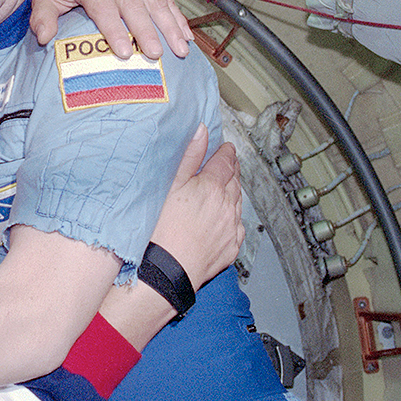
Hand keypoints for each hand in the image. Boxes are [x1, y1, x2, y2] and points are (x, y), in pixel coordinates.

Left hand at [32, 0, 191, 58]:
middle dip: (147, 31)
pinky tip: (186, 34)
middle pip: (134, 5)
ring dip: (170, 25)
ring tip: (181, 48)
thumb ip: (43, 16)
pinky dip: (176, 14)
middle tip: (157, 55)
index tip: (124, 52)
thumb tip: (45, 38)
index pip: (104, 7)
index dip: (115, 30)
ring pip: (154, 0)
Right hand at [153, 124, 243, 290]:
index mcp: (213, 186)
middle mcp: (228, 205)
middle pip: (235, 180)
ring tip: (221, 191)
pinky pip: (237, 225)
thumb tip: (202, 131)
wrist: (169, 269)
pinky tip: (220, 218)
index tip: (226, 148)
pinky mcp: (232, 245)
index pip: (226, 161)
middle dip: (230, 171)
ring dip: (232, 194)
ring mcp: (232, 227)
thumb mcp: (170, 185)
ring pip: (237, 203)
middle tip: (224, 166)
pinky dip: (231, 217)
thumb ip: (189, 156)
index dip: (226, 152)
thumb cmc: (163, 229)